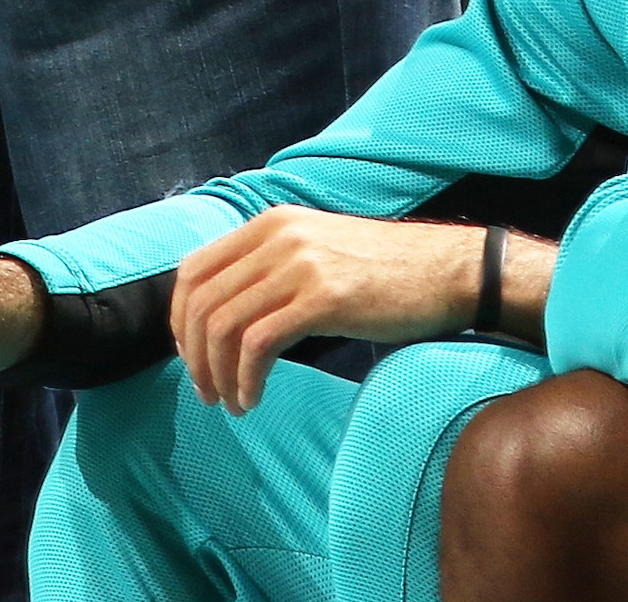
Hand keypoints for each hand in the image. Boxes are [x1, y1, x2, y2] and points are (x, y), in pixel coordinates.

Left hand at [172, 211, 495, 412]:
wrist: (447, 270)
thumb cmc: (383, 273)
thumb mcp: (315, 252)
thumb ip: (270, 269)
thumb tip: (223, 318)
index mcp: (270, 224)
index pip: (192, 270)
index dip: (180, 320)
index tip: (192, 357)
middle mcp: (278, 236)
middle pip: (202, 302)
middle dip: (194, 357)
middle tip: (207, 393)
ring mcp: (300, 264)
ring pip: (225, 325)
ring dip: (218, 374)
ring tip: (232, 403)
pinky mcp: (324, 298)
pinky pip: (259, 344)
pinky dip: (246, 379)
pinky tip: (254, 399)